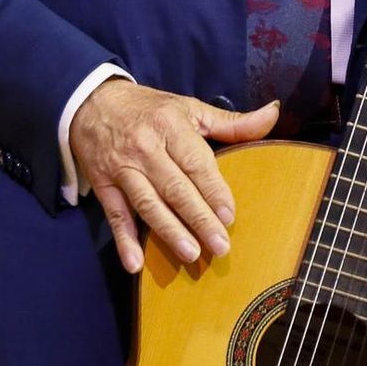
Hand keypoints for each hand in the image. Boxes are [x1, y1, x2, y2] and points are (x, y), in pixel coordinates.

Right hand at [69, 83, 278, 274]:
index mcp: (170, 125)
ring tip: (191, 254)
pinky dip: (124, 240)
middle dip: (198, 218)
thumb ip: (231, 121)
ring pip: (148, 203)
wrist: (94, 102)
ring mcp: (122, 167)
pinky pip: (115, 215)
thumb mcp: (190, 108)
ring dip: (168, 230)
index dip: (213, 190)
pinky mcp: (102, 184)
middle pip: (175, 187)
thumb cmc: (151, 109)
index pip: (195, 162)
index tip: (229, 216)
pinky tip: (136, 264)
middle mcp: (145, 147)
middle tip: (220, 246)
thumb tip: (272, 114)